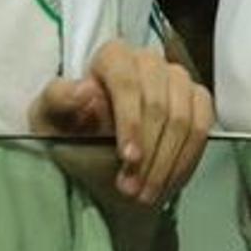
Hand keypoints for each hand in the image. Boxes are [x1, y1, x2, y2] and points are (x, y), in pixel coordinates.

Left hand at [31, 40, 214, 206]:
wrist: (91, 155)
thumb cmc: (67, 131)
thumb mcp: (48, 119)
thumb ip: (58, 99)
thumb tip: (85, 88)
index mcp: (112, 56)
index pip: (127, 82)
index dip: (131, 121)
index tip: (128, 158)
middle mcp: (149, 59)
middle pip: (159, 103)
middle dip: (148, 153)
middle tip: (131, 190)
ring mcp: (177, 78)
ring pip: (183, 118)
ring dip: (166, 162)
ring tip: (146, 195)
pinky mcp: (196, 99)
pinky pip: (202, 127)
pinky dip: (186, 159)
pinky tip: (168, 183)